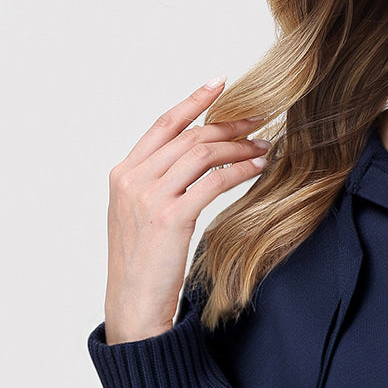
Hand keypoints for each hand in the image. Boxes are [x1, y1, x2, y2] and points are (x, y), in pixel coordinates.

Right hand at [103, 75, 271, 343]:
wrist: (133, 304)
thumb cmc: (142, 264)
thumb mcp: (139, 216)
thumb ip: (157, 184)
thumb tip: (193, 159)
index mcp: (123, 174)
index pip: (163, 125)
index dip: (193, 102)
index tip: (219, 84)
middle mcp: (133, 179)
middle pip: (189, 137)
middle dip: (227, 126)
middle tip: (257, 122)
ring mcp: (150, 197)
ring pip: (202, 155)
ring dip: (238, 147)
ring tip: (263, 147)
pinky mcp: (171, 218)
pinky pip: (213, 183)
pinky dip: (239, 172)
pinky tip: (258, 169)